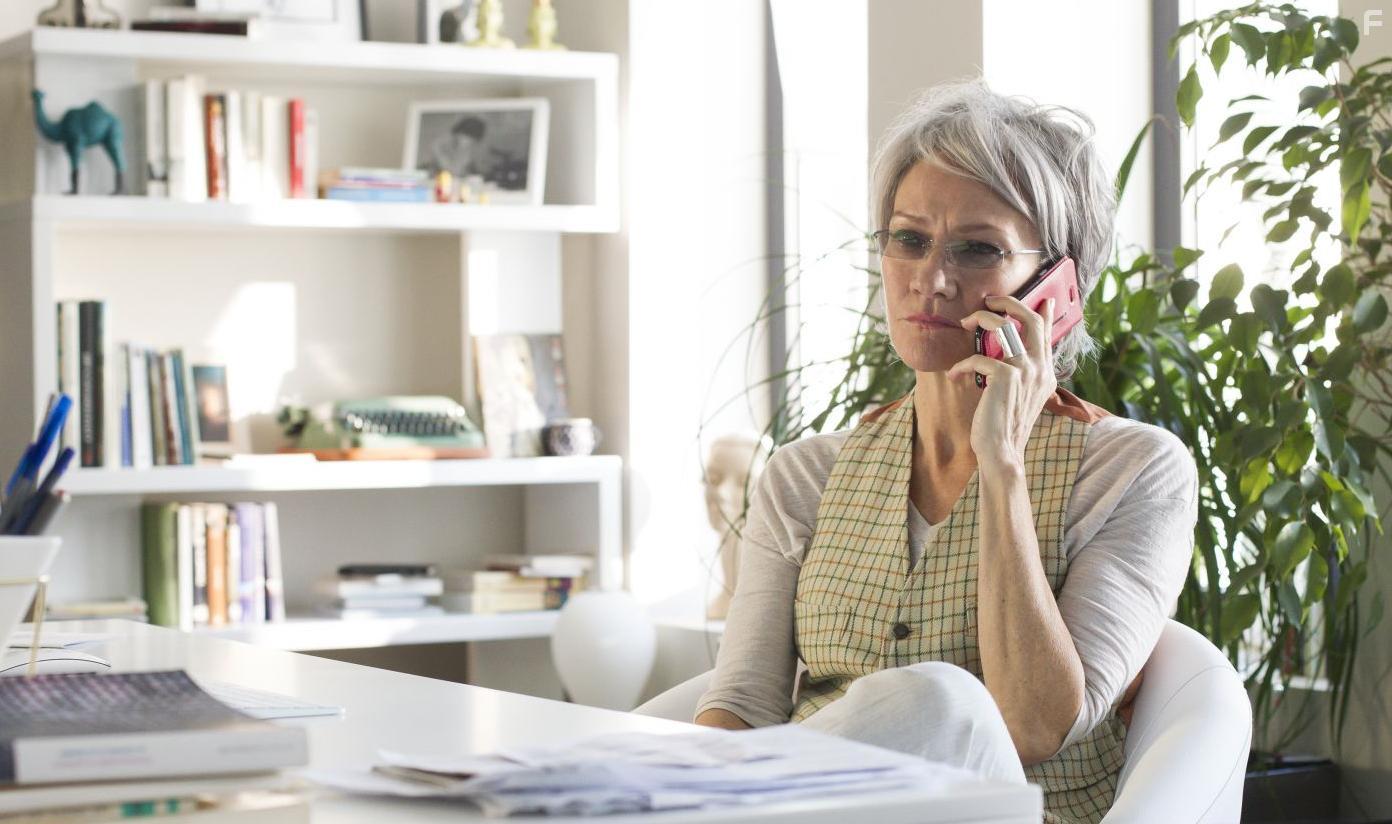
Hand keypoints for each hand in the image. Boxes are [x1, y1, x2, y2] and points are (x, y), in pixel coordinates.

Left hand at [947, 296, 1057, 466]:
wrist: (1002, 452)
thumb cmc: (1004, 425)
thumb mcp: (1019, 395)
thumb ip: (1020, 372)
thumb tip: (1010, 352)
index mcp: (1045, 372)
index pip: (1047, 334)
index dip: (1045, 313)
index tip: (1044, 298)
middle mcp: (1040, 368)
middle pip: (1030, 319)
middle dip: (1008, 302)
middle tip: (990, 300)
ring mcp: (1025, 371)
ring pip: (1004, 327)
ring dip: (981, 319)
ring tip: (965, 323)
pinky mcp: (1006, 377)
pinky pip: (979, 357)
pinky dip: (962, 364)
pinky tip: (953, 375)